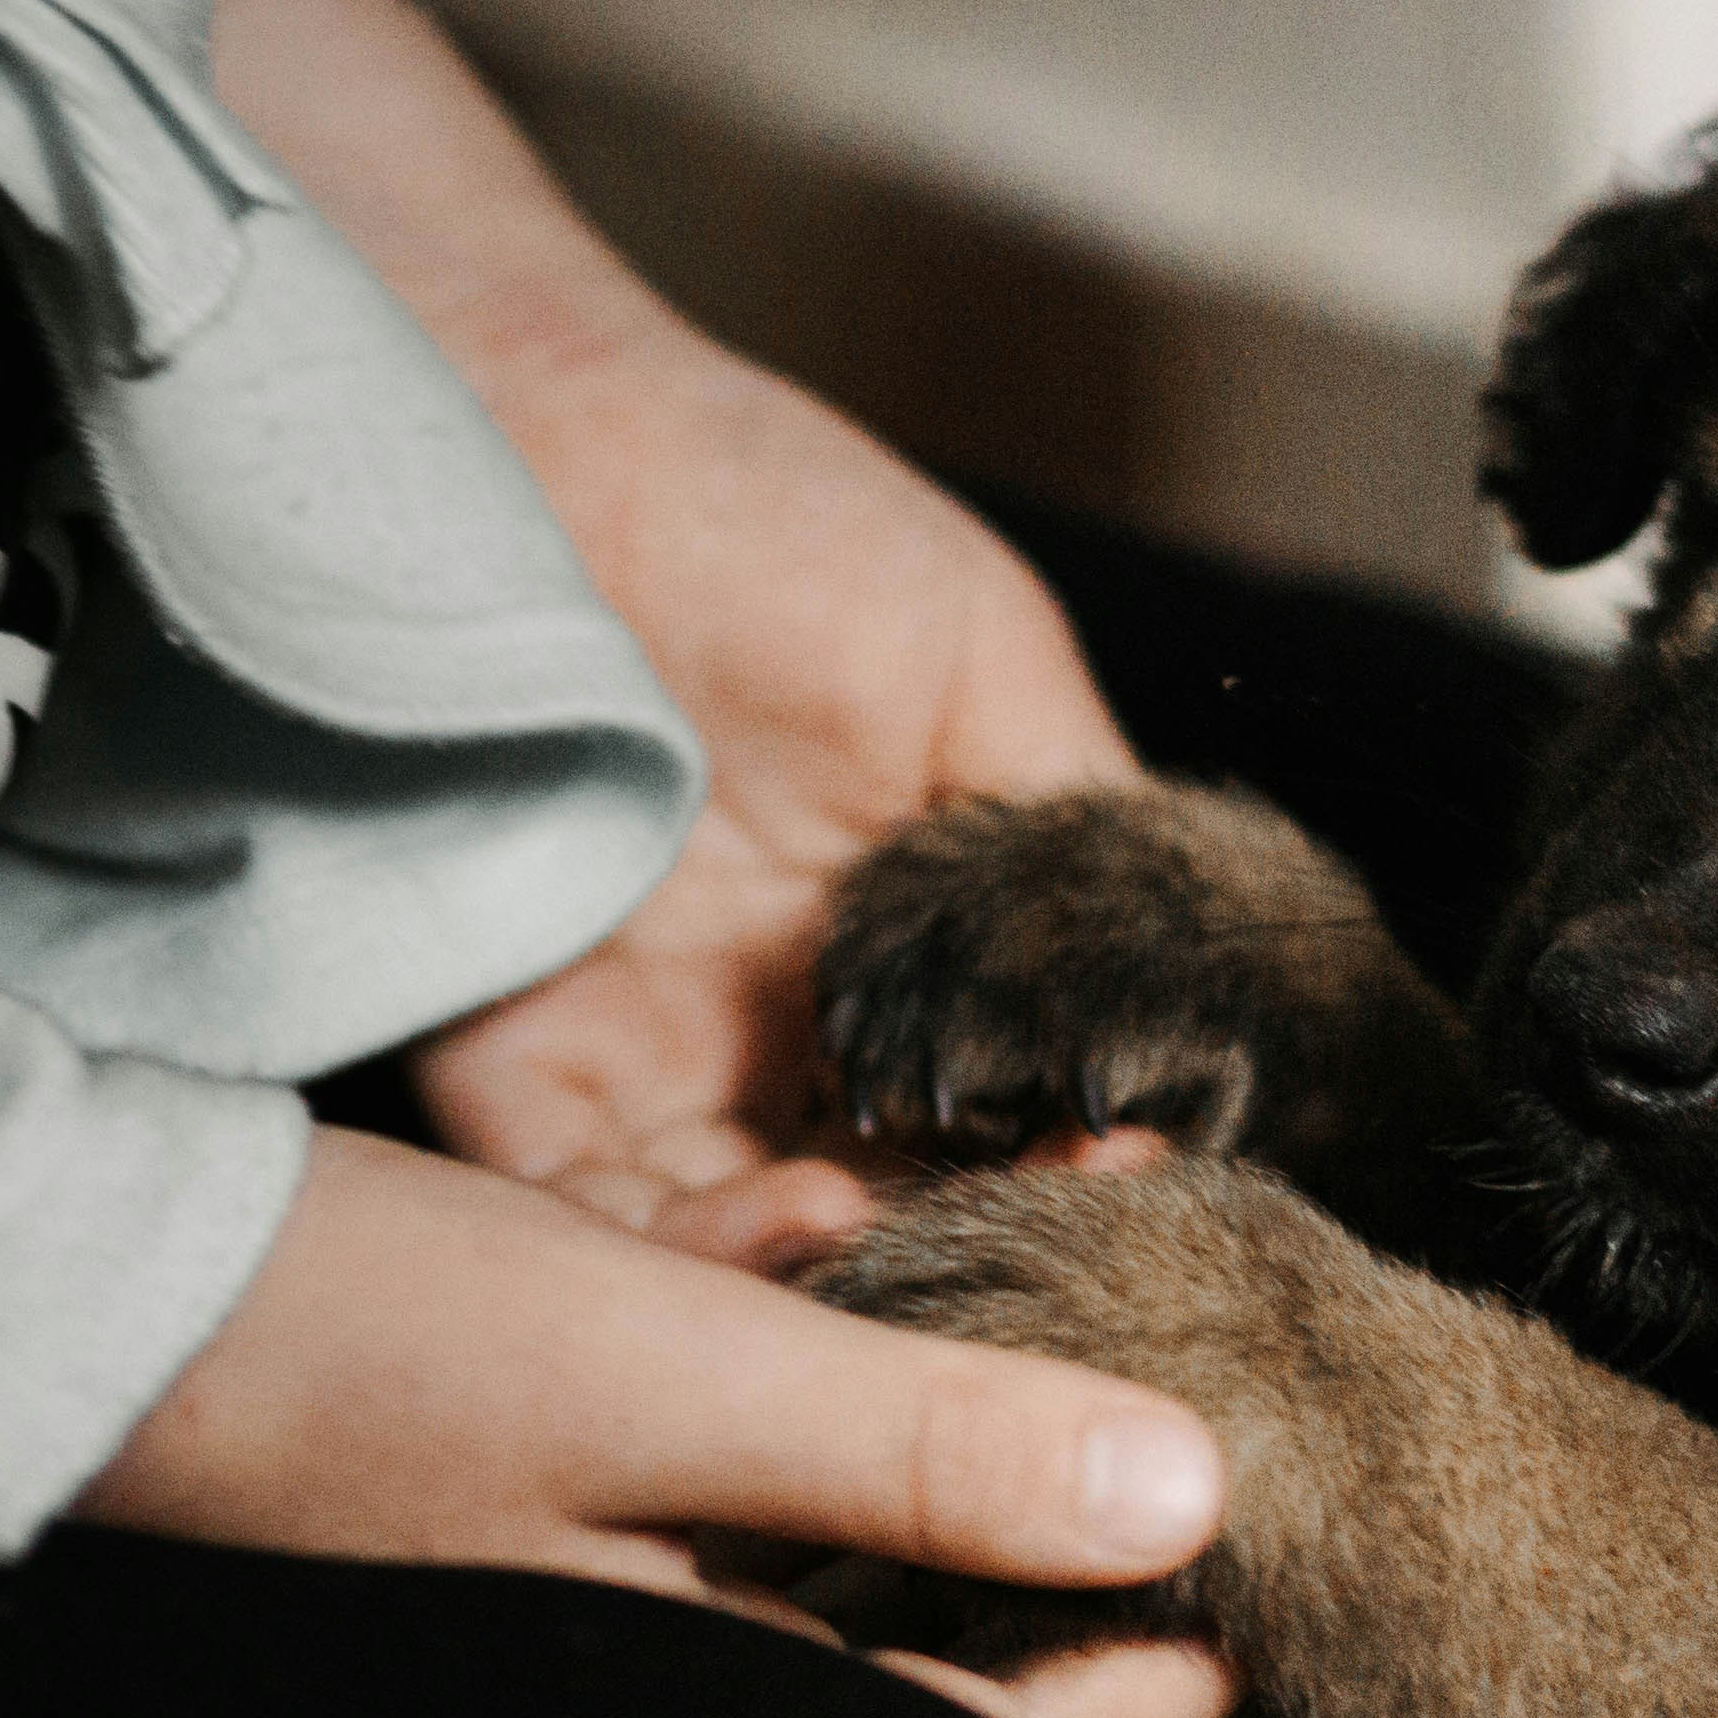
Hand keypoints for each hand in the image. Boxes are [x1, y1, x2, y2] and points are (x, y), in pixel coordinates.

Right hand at [84, 1130, 1242, 1717]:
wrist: (113, 1273)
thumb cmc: (364, 1351)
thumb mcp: (676, 1384)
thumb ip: (925, 1449)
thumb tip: (1181, 1500)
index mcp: (697, 1705)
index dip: (1136, 1688)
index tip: (1268, 1604)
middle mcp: (671, 1657)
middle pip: (936, 1614)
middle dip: (1058, 1474)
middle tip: (1194, 1368)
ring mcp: (621, 1553)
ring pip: (854, 1484)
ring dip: (944, 1353)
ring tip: (1046, 1214)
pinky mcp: (579, 1451)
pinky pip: (743, 1406)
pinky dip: (796, 1305)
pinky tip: (801, 1210)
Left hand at [206, 0, 1137, 1222]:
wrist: (534, 446)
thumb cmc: (770, 515)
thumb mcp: (988, 666)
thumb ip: (1087, 834)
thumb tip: (1208, 1001)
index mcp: (913, 938)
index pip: (1011, 1106)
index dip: (1079, 1160)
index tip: (1137, 1163)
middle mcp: (789, 1019)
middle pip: (890, 1199)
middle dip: (966, 1240)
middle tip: (1032, 1233)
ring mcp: (649, 1049)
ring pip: (749, 1241)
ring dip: (835, 1271)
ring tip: (896, 1231)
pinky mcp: (509, 1063)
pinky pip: (587, 1219)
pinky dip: (681, 1260)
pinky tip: (780, 1220)